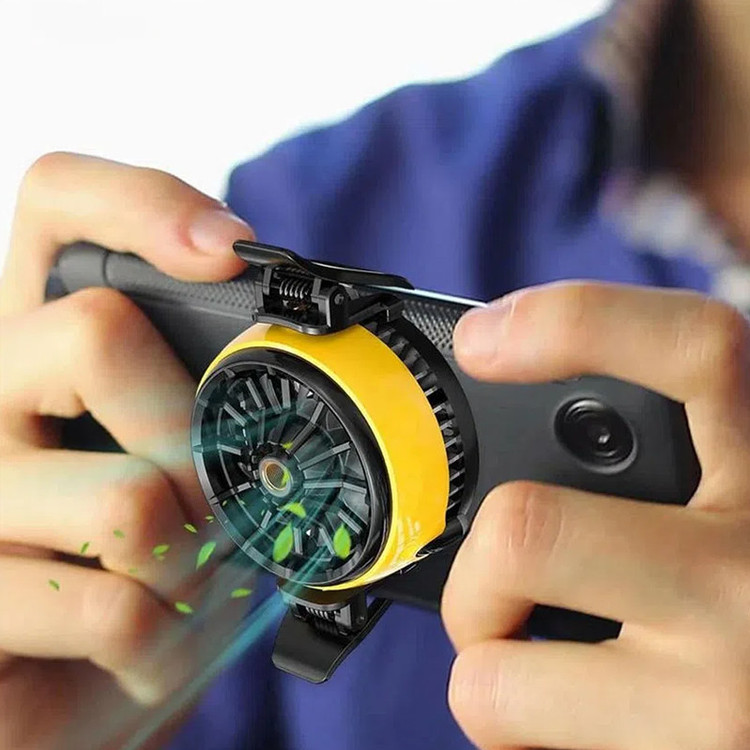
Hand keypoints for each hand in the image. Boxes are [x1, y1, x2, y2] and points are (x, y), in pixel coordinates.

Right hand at [0, 153, 257, 749]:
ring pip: (130, 498)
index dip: (143, 203)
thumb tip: (313, 347)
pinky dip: (169, 646)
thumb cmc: (152, 555)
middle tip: (213, 497)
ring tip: (187, 588)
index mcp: (43, 339)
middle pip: (93, 332)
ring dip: (199, 562)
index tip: (230, 252)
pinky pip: (113, 610)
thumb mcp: (189, 458)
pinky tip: (148, 650)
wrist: (86, 681)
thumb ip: (218, 393)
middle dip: (194, 431)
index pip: (59, 203)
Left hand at [443, 282, 749, 749]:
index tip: (483, 340)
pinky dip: (530, 734)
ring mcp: (725, 696)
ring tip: (548, 676)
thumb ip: (657, 468)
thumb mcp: (739, 502)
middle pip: (524, 532)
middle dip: (477, 579)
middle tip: (497, 594)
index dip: (570, 321)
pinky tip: (587, 722)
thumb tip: (519, 435)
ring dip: (493, 675)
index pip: (692, 349)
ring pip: (494, 680)